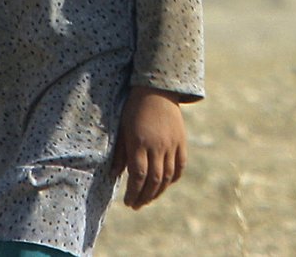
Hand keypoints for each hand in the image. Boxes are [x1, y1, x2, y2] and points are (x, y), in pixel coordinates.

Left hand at [112, 88, 186, 209]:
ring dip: (159, 191)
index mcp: (139, 143)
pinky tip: (166, 183)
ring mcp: (171, 143)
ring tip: (149, 198)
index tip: (128, 202)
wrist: (157, 89)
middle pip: (154, 179)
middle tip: (137, 205)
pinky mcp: (181, 140)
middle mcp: (157, 145)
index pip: (138, 176)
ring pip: (168, 175)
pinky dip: (174, 177)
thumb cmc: (134, 109)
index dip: (134, 193)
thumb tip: (114, 175)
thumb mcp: (122, 129)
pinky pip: (180, 164)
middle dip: (145, 196)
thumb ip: (120, 153)